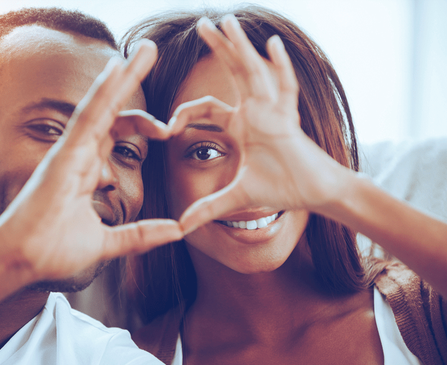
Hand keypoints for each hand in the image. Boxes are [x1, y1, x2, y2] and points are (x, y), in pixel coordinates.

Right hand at [0, 41, 182, 279]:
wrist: (21, 261)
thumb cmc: (52, 251)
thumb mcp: (107, 243)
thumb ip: (140, 235)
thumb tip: (177, 231)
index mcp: (86, 170)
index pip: (115, 133)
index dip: (142, 125)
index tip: (168, 131)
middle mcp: (79, 155)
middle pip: (111, 111)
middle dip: (131, 83)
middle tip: (151, 53)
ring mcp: (70, 152)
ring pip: (101, 105)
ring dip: (123, 76)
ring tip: (145, 50)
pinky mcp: (64, 155)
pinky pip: (87, 117)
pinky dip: (103, 92)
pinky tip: (118, 67)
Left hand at [172, 16, 350, 233]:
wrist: (315, 194)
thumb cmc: (282, 188)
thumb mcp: (236, 198)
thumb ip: (209, 208)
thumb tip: (181, 228)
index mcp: (240, 126)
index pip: (206, 108)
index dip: (185, 113)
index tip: (166, 126)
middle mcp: (255, 112)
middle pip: (233, 73)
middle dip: (219, 48)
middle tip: (202, 24)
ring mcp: (273, 112)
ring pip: (254, 72)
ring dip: (241, 47)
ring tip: (227, 21)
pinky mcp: (288, 120)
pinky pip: (285, 89)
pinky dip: (280, 68)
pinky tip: (272, 44)